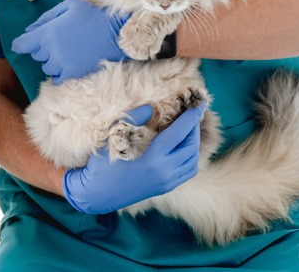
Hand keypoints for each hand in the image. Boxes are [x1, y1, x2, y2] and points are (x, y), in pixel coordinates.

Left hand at [11, 0, 128, 83]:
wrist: (115, 33)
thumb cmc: (91, 16)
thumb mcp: (68, 7)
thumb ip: (46, 18)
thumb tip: (29, 30)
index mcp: (47, 33)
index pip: (22, 44)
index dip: (21, 44)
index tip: (24, 43)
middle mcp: (51, 51)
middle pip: (36, 55)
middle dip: (43, 48)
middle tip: (59, 40)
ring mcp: (61, 64)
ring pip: (46, 67)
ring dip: (52, 60)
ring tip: (67, 51)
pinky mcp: (72, 74)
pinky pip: (57, 78)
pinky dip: (60, 72)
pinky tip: (70, 62)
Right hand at [62, 103, 205, 214]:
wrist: (98, 194)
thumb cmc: (103, 164)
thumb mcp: (114, 136)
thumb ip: (134, 118)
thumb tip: (152, 106)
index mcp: (153, 158)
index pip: (180, 133)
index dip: (191, 117)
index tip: (200, 103)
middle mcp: (165, 172)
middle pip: (191, 146)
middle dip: (195, 127)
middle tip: (193, 113)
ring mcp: (167, 182)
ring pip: (193, 160)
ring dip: (194, 142)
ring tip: (189, 128)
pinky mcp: (166, 188)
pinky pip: (188, 171)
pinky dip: (191, 156)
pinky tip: (184, 147)